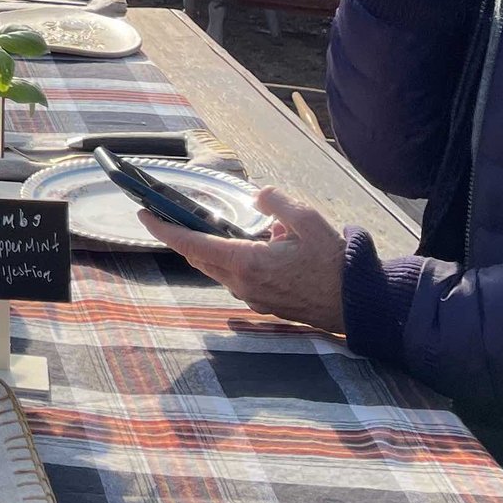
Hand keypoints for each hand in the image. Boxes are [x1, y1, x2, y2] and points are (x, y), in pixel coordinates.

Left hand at [141, 187, 345, 334]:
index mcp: (248, 263)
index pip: (193, 243)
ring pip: (217, 270)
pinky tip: (252, 248)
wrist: (359, 304)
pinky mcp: (265, 305)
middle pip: (199, 258)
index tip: (143, 214)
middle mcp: (244, 284)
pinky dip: (232, 261)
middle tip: (164, 215)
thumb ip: (276, 202)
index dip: (164, 228)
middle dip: (180, 236)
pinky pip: (236, 280)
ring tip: (211, 226)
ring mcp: (253, 298)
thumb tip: (257, 196)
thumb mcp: (308, 221)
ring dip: (209, 249)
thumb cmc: (335, 263)